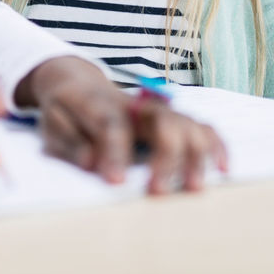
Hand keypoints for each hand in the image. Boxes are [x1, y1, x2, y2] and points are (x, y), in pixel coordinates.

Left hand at [16, 56, 227, 192]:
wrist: (77, 82)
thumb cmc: (65, 111)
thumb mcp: (52, 124)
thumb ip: (70, 142)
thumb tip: (92, 163)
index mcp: (99, 103)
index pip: (111, 124)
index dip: (115, 152)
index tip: (115, 182)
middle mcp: (134, 104)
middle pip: (162, 120)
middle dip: (166, 156)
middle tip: (158, 191)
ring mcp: (157, 109)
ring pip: (187, 122)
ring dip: (196, 155)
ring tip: (193, 187)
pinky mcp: (172, 118)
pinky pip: (202, 126)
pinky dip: (216, 146)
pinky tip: (221, 169)